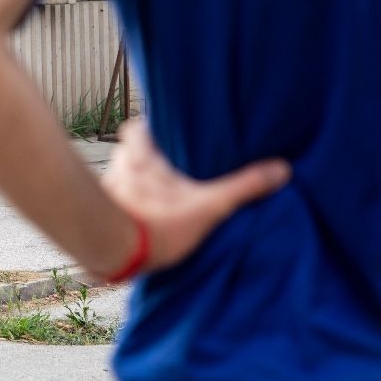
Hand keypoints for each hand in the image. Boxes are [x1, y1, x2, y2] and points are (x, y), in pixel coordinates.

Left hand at [100, 119, 291, 271]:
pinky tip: (137, 220)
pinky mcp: (100, 216)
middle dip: (141, 160)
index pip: (134, 128)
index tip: (161, 131)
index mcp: (141, 158)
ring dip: (130, 185)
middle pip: (125, 153)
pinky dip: (122, 208)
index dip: (146, 128)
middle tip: (164, 168)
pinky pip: (110, 204)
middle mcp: (117, 169)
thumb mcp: (209, 205)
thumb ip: (243, 187)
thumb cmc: (160, 224)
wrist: (116, 253)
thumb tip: (280, 170)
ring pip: (117, 179)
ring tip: (152, 196)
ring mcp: (105, 192)